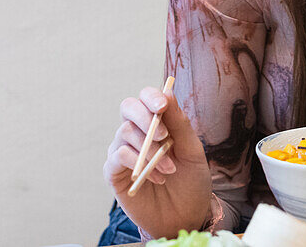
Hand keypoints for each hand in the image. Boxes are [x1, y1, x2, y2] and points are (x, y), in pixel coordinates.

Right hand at [103, 87, 212, 237]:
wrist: (185, 215)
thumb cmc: (190, 180)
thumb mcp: (191, 149)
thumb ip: (179, 122)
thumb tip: (168, 90)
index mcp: (157, 123)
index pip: (146, 98)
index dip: (151, 96)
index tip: (163, 105)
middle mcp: (136, 132)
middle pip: (128, 107)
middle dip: (145, 116)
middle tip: (163, 135)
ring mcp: (123, 151)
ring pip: (125, 132)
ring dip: (151, 149)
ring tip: (170, 169)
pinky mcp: (114, 172)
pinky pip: (117, 156)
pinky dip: (138, 163)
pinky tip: (157, 177)